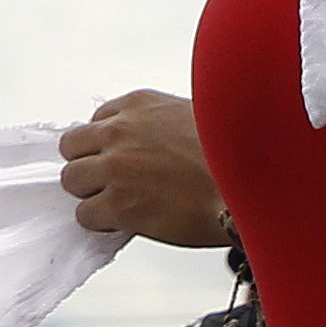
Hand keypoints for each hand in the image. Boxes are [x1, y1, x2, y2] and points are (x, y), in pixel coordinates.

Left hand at [57, 90, 230, 245]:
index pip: (97, 120)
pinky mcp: (119, 205)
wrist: (253, 188)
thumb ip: (163, 124)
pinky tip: (124, 222)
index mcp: (140, 104)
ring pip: (72, 179)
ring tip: (118, 203)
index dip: (106, 143)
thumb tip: (152, 144)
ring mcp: (116, 168)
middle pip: (73, 146)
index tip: (116, 156)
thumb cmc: (236, 156)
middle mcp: (120, 131)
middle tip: (110, 181)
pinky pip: (85, 215)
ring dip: (91, 193)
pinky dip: (100, 221)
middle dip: (89, 164)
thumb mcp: (197, 116)